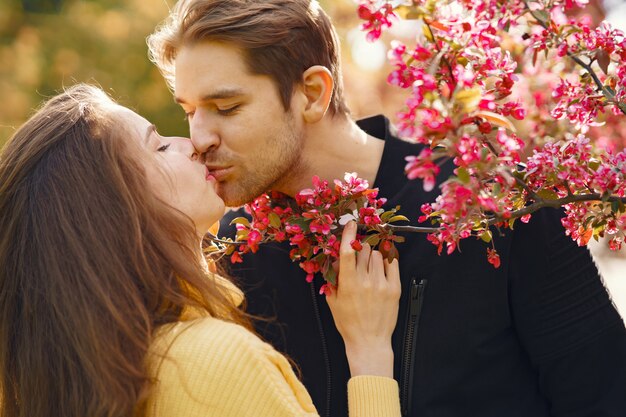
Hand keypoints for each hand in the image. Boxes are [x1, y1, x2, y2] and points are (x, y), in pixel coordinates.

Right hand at [326, 221, 400, 377]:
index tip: (350, 223)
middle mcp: (366, 282)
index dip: (347, 234)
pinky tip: (381, 270)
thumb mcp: (333, 300)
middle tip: (358, 257)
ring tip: (369, 270)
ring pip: (377, 255)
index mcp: (348, 284)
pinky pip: (392, 264)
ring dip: (372, 256)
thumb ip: (333, 277)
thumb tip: (335, 257)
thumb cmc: (348, 322)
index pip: (347, 252)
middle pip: (363, 249)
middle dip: (359, 249)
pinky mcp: (395, 288)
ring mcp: (382, 284)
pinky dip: (386, 262)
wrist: (369, 341)